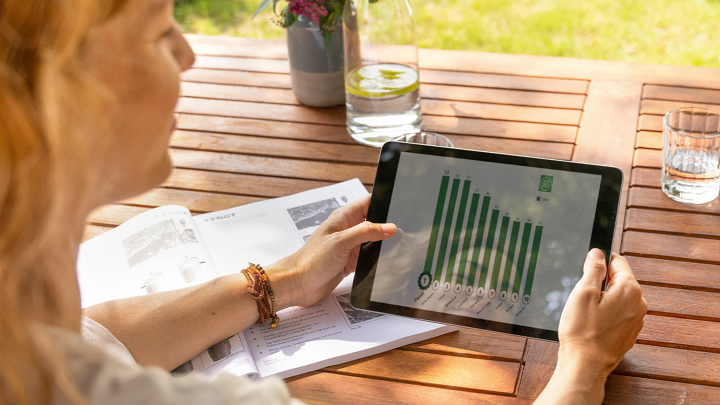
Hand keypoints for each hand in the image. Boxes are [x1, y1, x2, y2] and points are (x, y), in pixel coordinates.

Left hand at [266, 195, 395, 308]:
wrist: (299, 283)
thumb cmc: (312, 259)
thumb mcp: (341, 241)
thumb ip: (367, 232)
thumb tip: (390, 227)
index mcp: (344, 217)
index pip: (369, 202)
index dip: (385, 202)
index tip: (400, 208)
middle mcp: (349, 229)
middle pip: (376, 221)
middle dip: (388, 225)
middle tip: (403, 231)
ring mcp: (351, 245)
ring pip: (375, 239)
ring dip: (384, 242)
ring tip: (399, 245)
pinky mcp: (352, 260)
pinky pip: (371, 255)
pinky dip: (378, 257)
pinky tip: (386, 259)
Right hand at [535, 249, 646, 403]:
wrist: (586, 365)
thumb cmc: (582, 332)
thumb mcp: (583, 292)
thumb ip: (593, 268)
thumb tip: (598, 253)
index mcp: (630, 289)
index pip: (618, 261)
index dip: (599, 260)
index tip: (586, 266)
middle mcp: (639, 303)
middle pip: (618, 279)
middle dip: (599, 282)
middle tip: (581, 294)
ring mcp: (636, 319)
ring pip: (617, 297)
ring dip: (602, 298)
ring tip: (585, 312)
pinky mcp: (629, 332)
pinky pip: (617, 313)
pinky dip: (605, 313)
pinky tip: (591, 323)